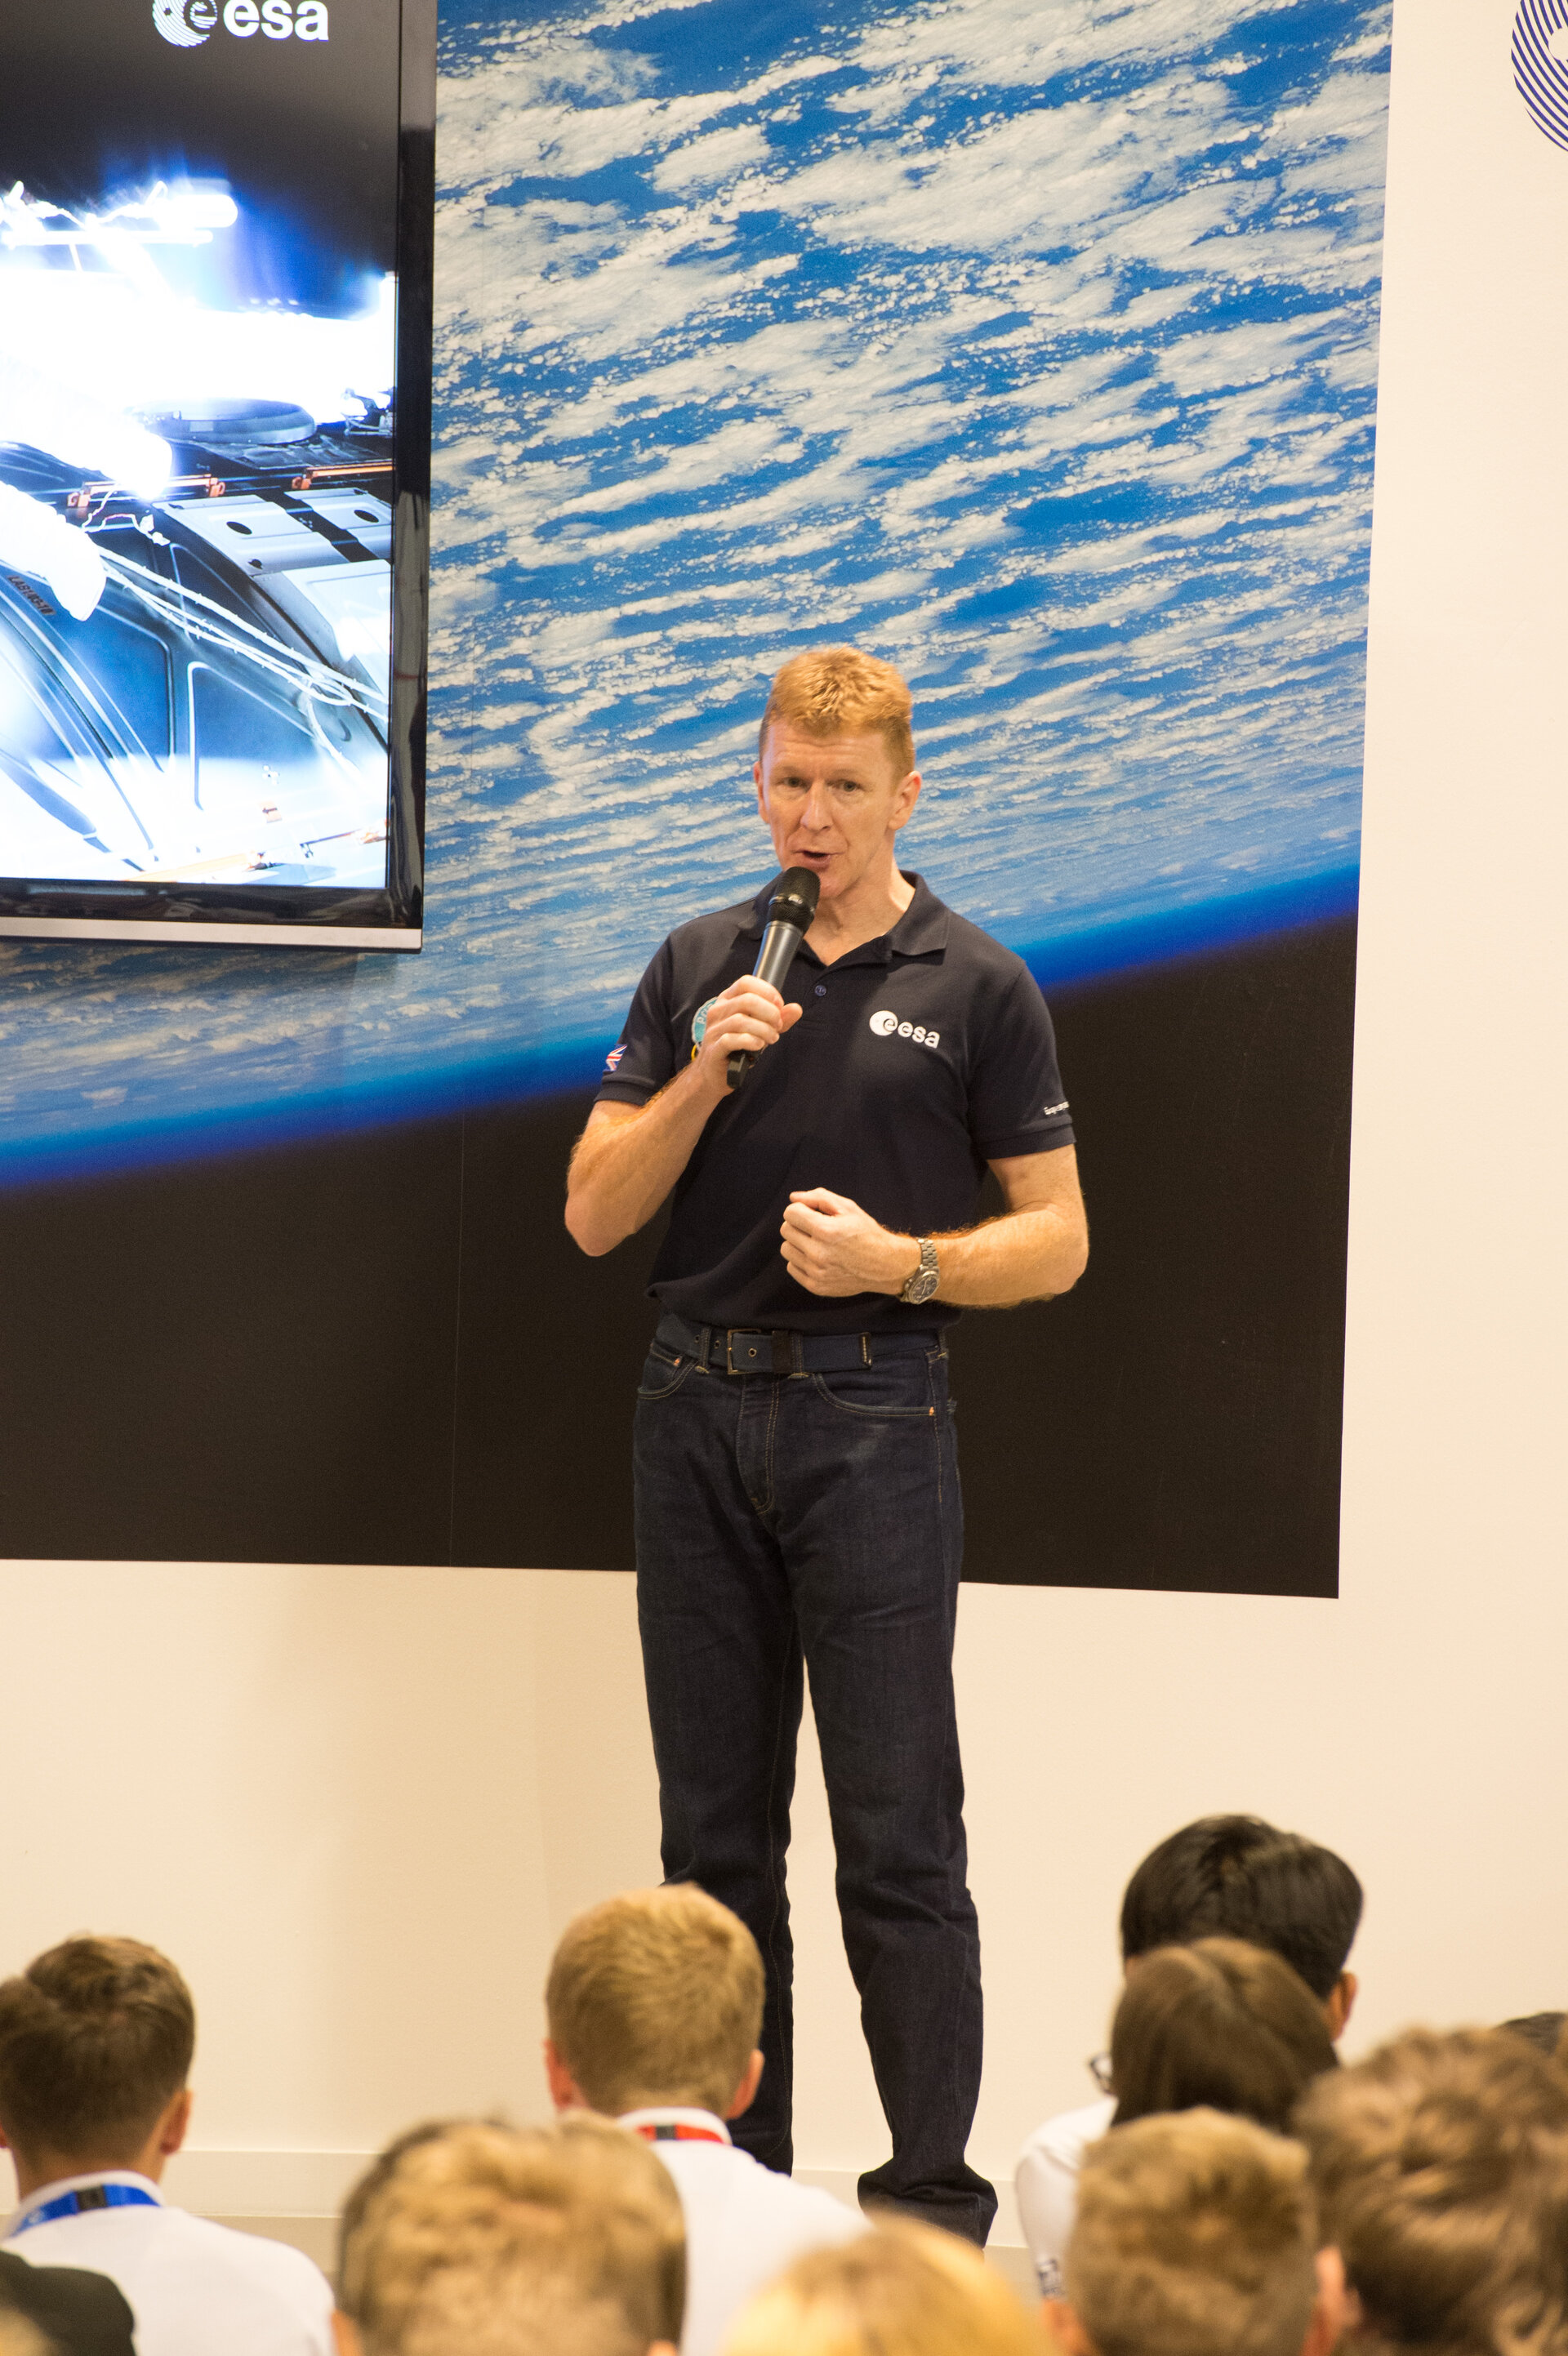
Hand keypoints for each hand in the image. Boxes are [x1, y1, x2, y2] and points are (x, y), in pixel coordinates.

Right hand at [693, 977, 801, 1094]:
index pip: (746, 983)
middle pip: (747, 1000)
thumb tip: (796, 1009)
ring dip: (764, 1029)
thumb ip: (779, 1019)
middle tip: (778, 1026)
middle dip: (770, 1013)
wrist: (716, 1075)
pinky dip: (750, 1041)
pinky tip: (758, 1046)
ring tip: (772, 1039)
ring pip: (740, 1020)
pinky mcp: (714, 1049)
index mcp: (727, 1000)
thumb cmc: (739, 1047)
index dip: (767, 992)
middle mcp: (717, 1011)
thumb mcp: (761, 1029)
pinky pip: (731, 1039)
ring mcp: (713, 1030)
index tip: (779, 1007)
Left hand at [780, 1188, 920, 1296]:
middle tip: (816, 1227)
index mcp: (826, 1231)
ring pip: (786, 1249)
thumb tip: (794, 1198)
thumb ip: (818, 1197)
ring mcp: (816, 1272)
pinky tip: (817, 1257)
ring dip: (797, 1242)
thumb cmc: (866, 1233)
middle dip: (798, 1224)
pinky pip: (792, 1267)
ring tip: (816, 1242)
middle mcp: (818, 1253)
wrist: (885, 1265)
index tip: (811, 1213)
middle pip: (785, 1230)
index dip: (800, 1209)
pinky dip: (801, 1260)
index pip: (790, 1213)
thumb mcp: (848, 1207)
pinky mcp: (816, 1286)